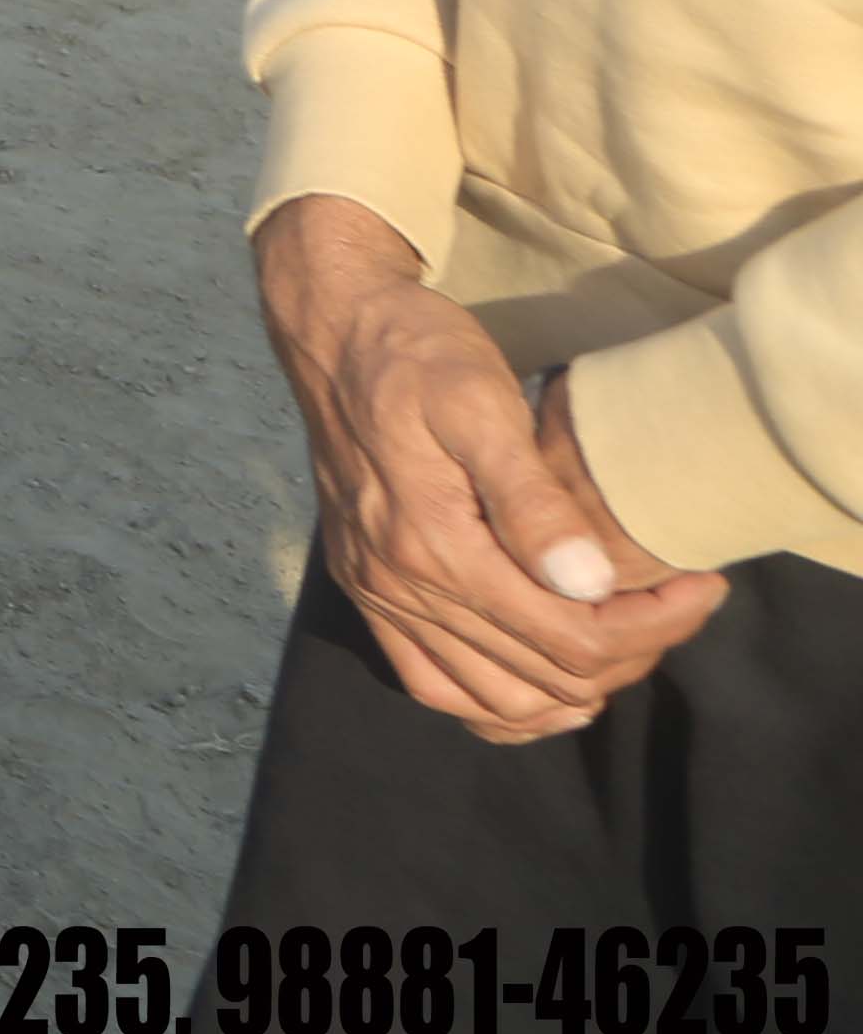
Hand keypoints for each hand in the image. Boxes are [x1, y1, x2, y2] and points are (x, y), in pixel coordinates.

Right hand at [256, 195, 726, 736]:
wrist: (331, 328)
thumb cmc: (417, 352)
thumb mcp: (480, 400)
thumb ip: (531, 497)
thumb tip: (589, 584)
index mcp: (433, 546)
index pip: (571, 639)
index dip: (653, 628)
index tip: (701, 586)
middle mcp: (398, 587)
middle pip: (545, 676)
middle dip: (630, 652)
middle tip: (674, 602)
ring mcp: (377, 593)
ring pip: (494, 702)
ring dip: (571, 688)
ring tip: (622, 639)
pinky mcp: (366, 587)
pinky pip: (434, 687)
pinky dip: (497, 705)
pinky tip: (539, 680)